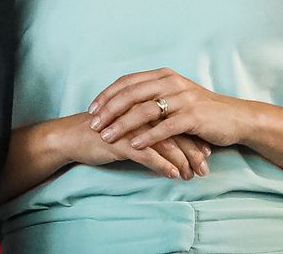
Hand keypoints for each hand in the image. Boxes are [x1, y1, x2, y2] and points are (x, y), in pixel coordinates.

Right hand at [49, 112, 211, 180]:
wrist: (74, 136)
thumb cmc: (103, 131)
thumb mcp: (130, 124)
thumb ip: (151, 126)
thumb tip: (175, 140)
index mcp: (145, 106)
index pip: (177, 120)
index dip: (194, 137)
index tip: (207, 153)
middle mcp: (141, 112)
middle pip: (176, 131)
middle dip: (193, 152)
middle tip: (205, 169)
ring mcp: (132, 126)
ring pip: (165, 143)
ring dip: (182, 162)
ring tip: (192, 176)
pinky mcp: (121, 141)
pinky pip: (147, 154)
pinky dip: (162, 165)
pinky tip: (172, 175)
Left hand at [90, 68, 250, 151]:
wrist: (235, 118)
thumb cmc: (201, 111)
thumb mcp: (175, 97)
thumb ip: (152, 97)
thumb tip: (122, 105)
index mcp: (164, 75)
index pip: (128, 82)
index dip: (107, 95)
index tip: (91, 109)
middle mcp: (171, 82)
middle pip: (132, 94)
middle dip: (109, 110)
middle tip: (93, 124)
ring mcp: (183, 98)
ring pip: (145, 110)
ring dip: (123, 124)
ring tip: (107, 137)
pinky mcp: (193, 117)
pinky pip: (164, 127)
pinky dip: (147, 136)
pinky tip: (134, 145)